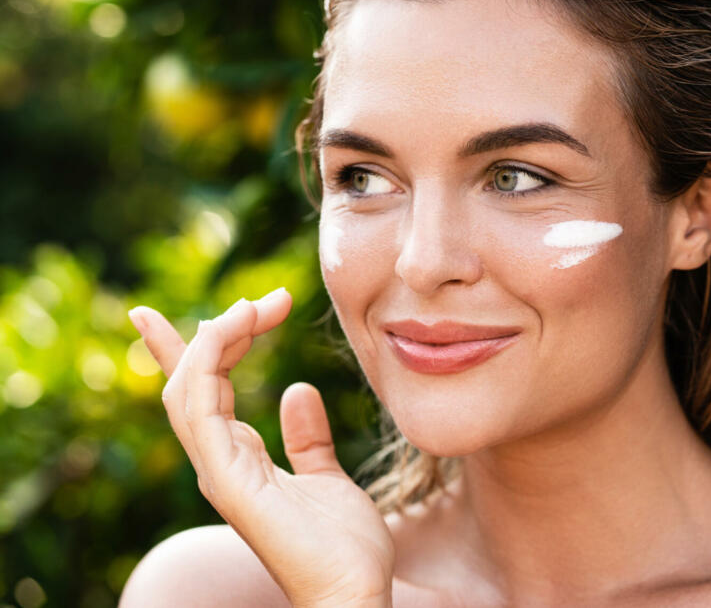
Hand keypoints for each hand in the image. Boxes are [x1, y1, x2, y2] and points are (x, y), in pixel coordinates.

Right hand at [128, 289, 394, 606]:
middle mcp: (220, 462)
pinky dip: (208, 363)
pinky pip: (200, 409)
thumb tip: (297, 391)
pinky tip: (236, 331)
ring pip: (188, 389)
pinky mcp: (227, 479)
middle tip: (263, 301)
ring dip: (214, 339)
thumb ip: (307, 439)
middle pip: (187, 384)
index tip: (197, 309)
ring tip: (254, 308)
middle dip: (205, 333)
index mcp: (239, 459)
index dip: (189, 350)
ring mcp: (219, 471)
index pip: (203, 393)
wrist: (355, 590)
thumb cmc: (343, 546)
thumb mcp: (327, 476)